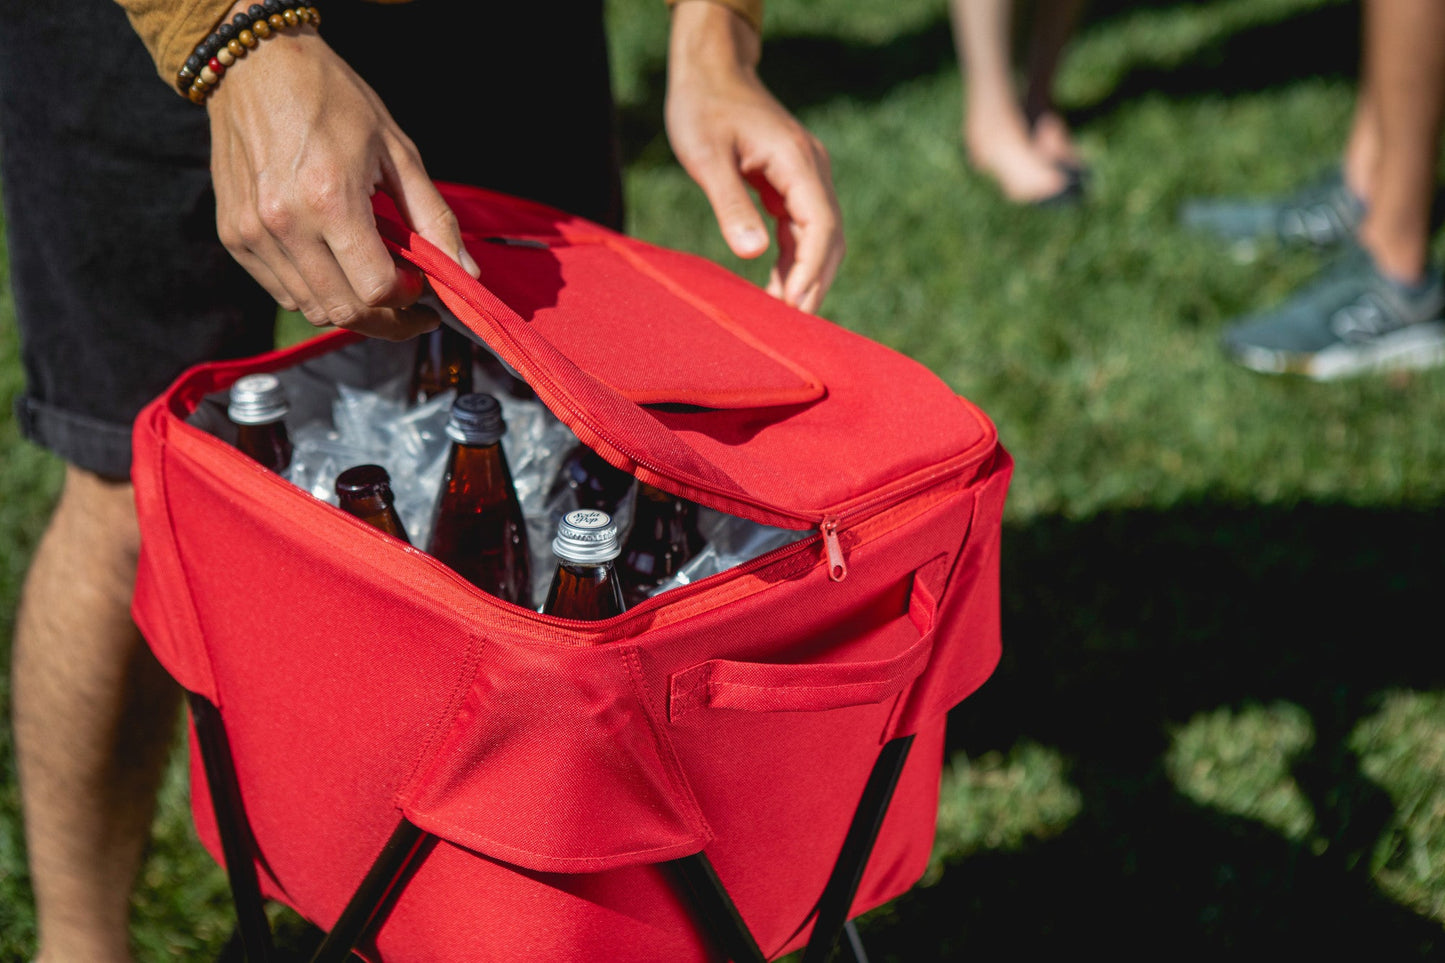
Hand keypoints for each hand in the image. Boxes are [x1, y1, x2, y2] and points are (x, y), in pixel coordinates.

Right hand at [206, 16, 479, 339]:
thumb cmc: (334, 100)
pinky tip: (335, 264)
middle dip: (387, 320)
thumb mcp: (398, 151)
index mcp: (330, 200)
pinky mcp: (234, 235)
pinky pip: (282, 290)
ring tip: (373, 278)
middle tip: (410, 304)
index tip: (423, 287)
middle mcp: (284, 224)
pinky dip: (315, 291)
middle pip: (344, 311)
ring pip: (311, 308)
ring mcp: (252, 232)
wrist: (257, 66)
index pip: (376, 289)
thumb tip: (465, 273)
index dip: (409, 299)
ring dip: (351, 306)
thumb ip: (433, 218)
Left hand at [665, 0, 843, 314]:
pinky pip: (802, 230)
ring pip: (820, 237)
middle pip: (830, 237)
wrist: (710, 72)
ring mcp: (806, 177)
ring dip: (805, 277)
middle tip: (792, 329)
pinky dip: (794, 261)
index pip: (821, 226)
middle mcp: (812, 170)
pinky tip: (778, 289)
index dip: (811, 271)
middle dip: (814, 283)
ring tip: (781, 317)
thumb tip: (753, 255)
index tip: (794, 306)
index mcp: (797, 161)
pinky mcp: (792, 184)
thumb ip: (730, 205)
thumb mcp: (707, 157)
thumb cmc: (703, 109)